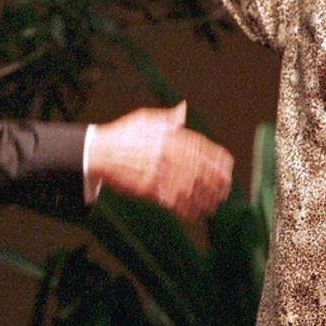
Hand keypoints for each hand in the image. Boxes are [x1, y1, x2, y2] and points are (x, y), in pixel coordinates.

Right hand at [86, 102, 233, 223]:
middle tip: (225, 189)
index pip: (202, 148)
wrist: (97, 152)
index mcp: (170, 135)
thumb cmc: (121, 135)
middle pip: (201, 170)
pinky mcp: (150, 189)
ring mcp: (160, 172)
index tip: (228, 168)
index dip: (218, 160)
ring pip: (192, 189)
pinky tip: (196, 215)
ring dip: (206, 199)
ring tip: (215, 205)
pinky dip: (187, 211)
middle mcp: (169, 153)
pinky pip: (174, 202)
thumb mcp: (145, 119)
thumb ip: (167, 118)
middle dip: (217, 182)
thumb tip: (182, 110)